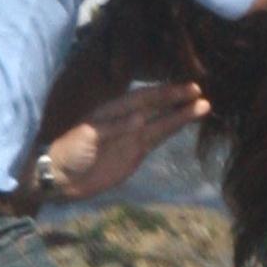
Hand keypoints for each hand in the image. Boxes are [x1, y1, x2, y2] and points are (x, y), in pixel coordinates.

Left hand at [44, 81, 208, 202]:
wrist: (62, 177)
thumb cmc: (70, 151)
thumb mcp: (88, 135)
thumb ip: (114, 127)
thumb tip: (141, 118)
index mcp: (113, 110)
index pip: (144, 97)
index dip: (164, 93)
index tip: (186, 89)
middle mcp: (127, 119)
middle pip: (157, 107)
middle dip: (178, 100)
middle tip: (200, 93)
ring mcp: (133, 136)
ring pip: (162, 123)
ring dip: (181, 115)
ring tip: (204, 106)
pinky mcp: (136, 153)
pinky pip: (158, 138)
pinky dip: (172, 130)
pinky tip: (186, 121)